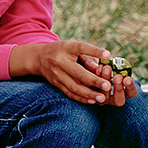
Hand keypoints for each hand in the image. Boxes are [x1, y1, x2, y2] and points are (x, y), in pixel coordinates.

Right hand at [10, 40, 138, 106]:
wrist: (40, 58)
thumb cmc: (63, 51)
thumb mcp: (73, 47)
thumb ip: (87, 55)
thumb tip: (98, 67)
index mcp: (67, 48)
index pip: (82, 48)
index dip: (95, 51)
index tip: (108, 55)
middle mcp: (60, 62)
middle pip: (78, 72)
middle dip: (93, 81)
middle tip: (107, 86)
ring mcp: (57, 74)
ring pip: (73, 87)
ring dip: (88, 94)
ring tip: (102, 98)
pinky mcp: (56, 84)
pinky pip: (69, 93)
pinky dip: (81, 98)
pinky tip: (91, 101)